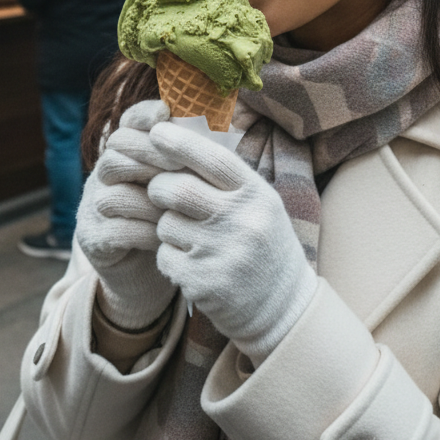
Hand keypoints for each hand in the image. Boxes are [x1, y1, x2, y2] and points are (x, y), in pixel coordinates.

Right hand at [76, 100, 179, 328]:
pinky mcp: (93, 239)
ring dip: (149, 201)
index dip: (143, 115)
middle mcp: (103, 175)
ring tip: (179, 209)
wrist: (152, 270)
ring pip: (114, 193)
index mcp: (125, 154)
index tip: (165, 113)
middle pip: (116, 152)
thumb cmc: (174, 218)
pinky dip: (144, 232)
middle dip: (150, 155)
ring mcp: (93, 207)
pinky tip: (168, 237)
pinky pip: (115, 230)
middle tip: (180, 164)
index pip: (127, 122)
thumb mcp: (182, 184)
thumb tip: (226, 128)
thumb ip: (192, 159)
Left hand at [148, 121, 317, 363]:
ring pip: (166, 224)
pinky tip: (192, 264)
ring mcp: (223, 254)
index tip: (156, 131)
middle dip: (159, 187)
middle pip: (178, 190)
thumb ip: (227, 177)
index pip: (214, 158)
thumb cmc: (263, 245)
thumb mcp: (259, 204)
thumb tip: (182, 138)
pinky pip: (164, 257)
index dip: (181, 142)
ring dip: (166, 226)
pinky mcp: (204, 283)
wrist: (282, 308)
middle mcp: (243, 222)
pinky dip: (168, 257)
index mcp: (257, 195)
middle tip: (159, 190)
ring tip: (189, 237)